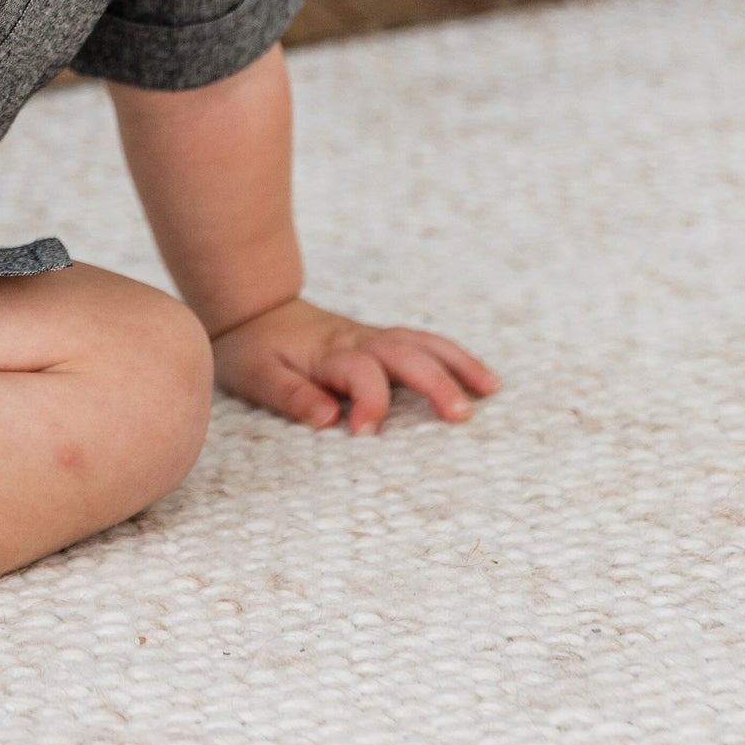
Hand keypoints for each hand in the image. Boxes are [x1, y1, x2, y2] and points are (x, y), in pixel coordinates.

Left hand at [210, 296, 497, 434]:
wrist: (254, 310)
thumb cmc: (254, 349)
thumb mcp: (257, 376)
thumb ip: (291, 396)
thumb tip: (327, 418)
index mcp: (328, 353)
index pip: (358, 373)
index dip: (366, 403)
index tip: (363, 435)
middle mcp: (358, 341)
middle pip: (405, 354)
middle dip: (435, 382)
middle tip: (461, 416)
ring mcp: (373, 338)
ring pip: (423, 344)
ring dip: (457, 364)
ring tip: (490, 390)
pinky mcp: (381, 343)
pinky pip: (424, 346)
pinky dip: (454, 359)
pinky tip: (480, 380)